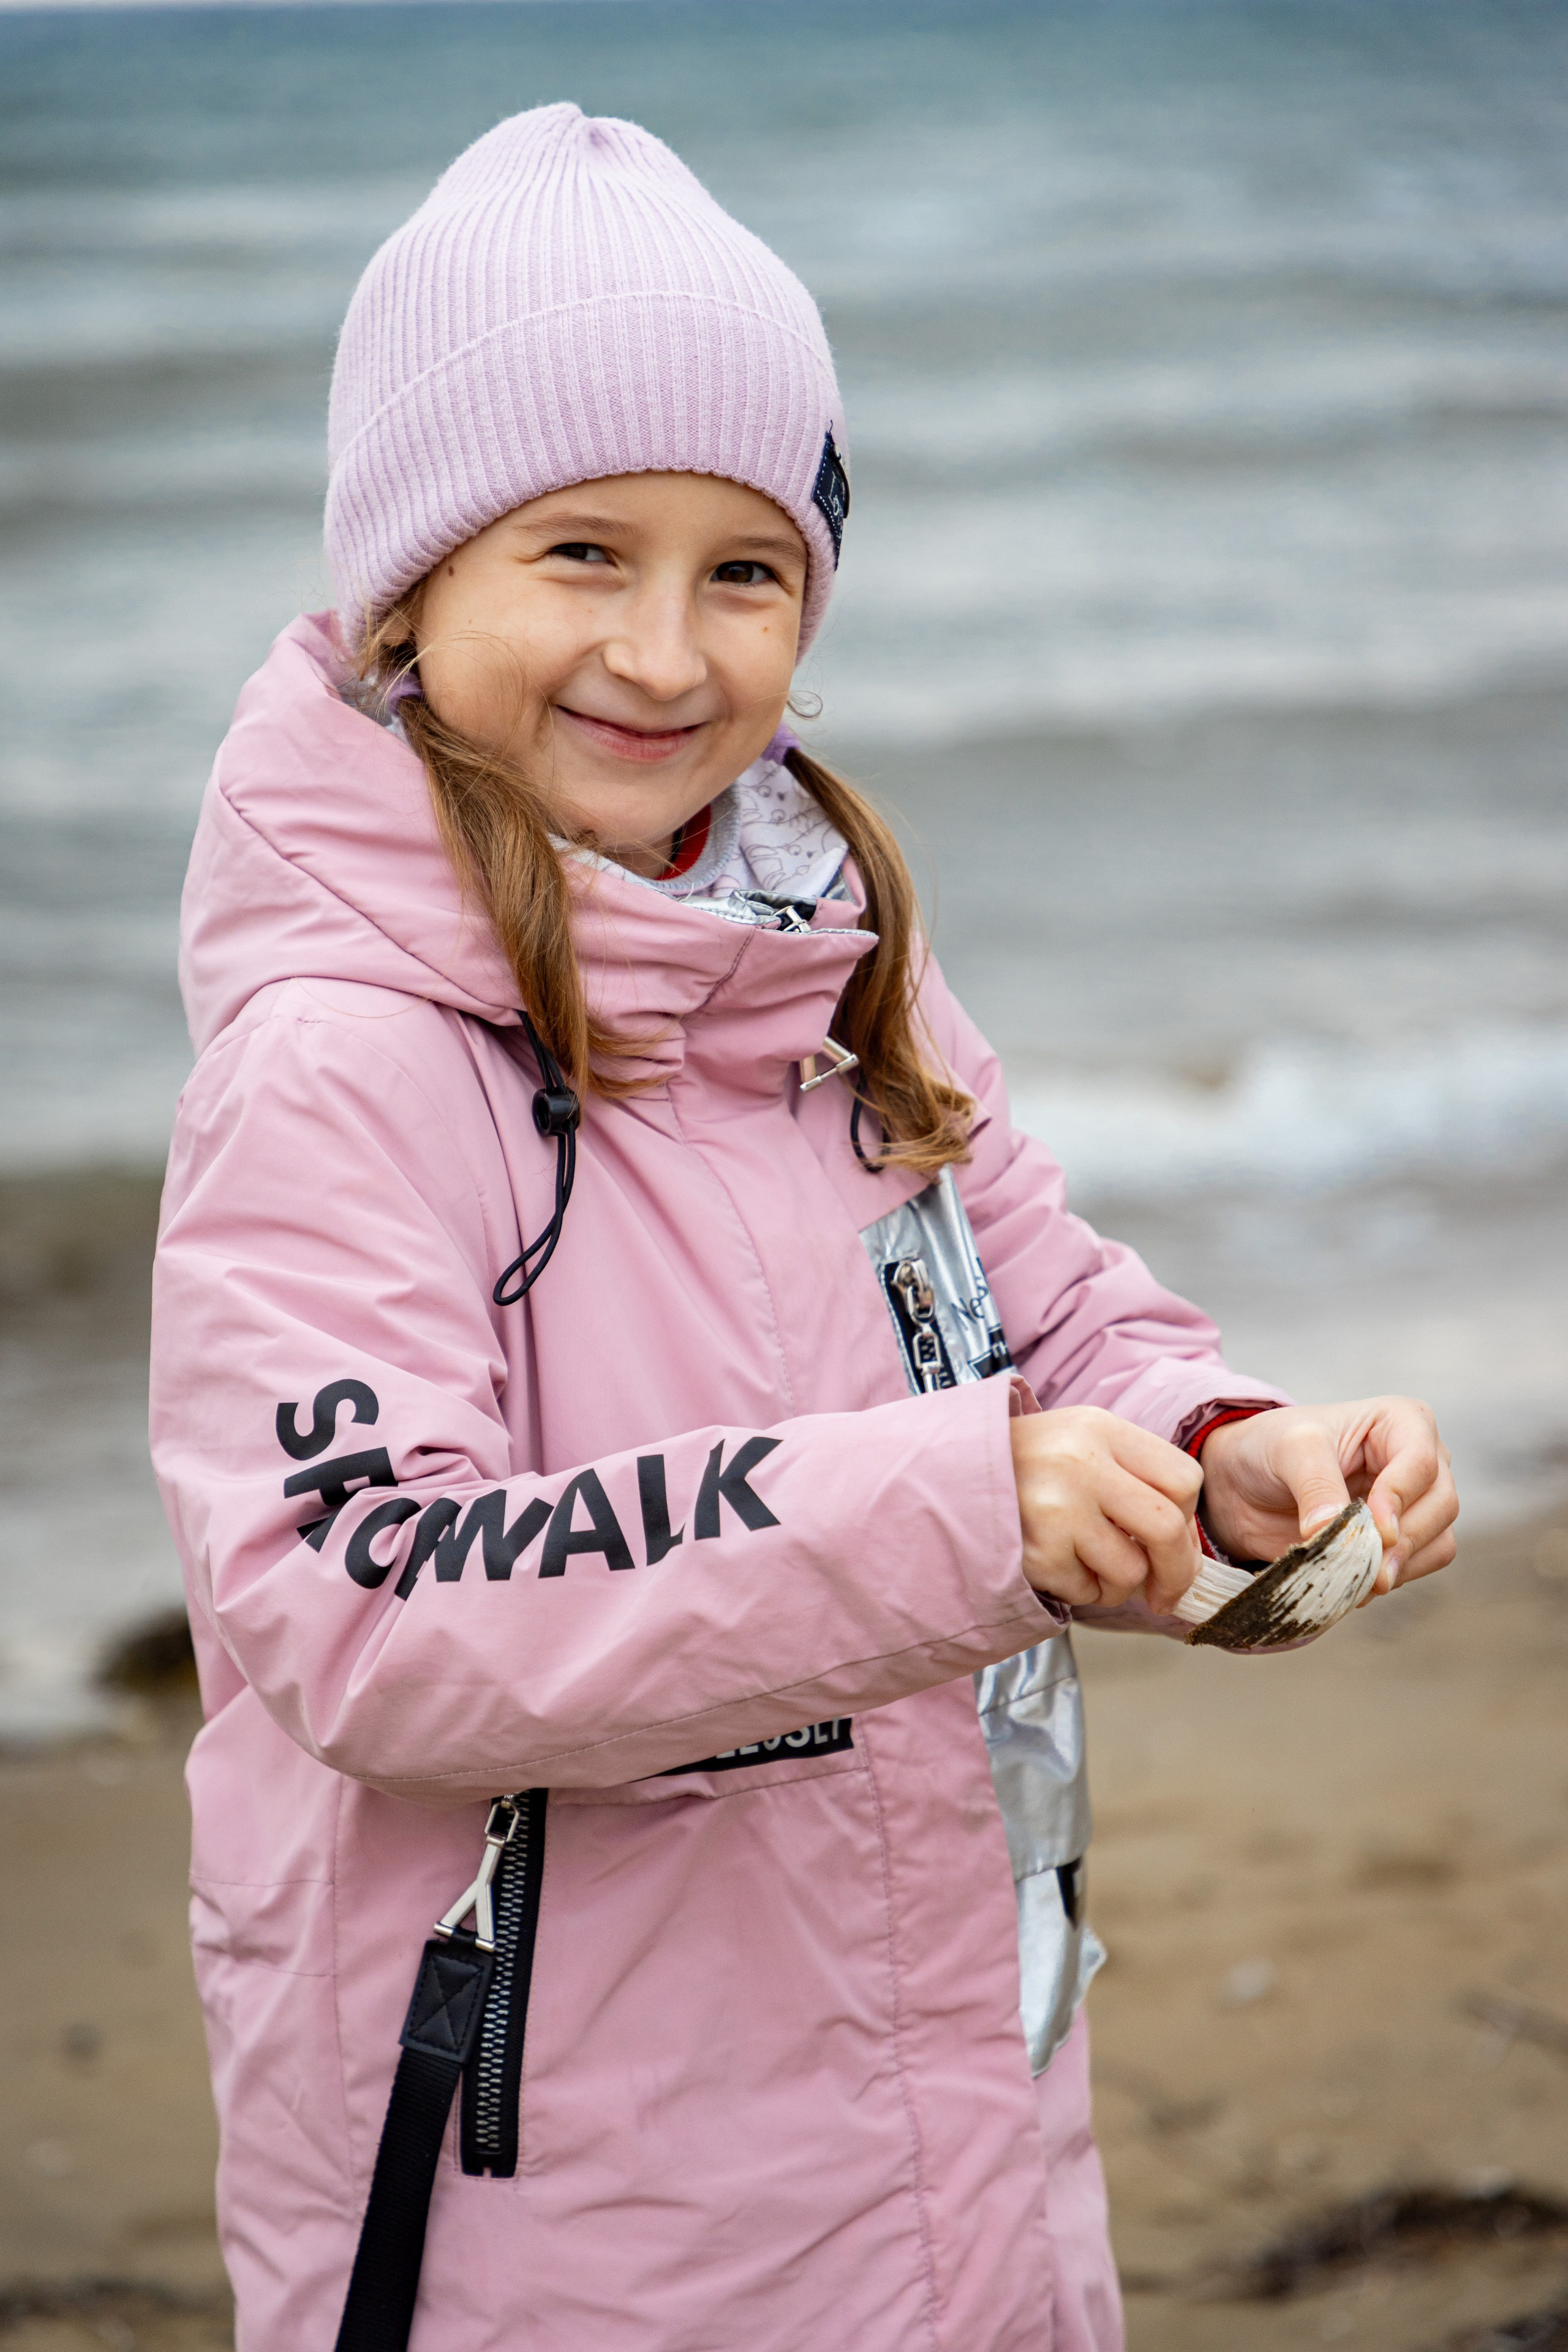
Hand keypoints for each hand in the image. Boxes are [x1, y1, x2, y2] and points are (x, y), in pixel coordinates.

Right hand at [1010, 1406, 1202, 1612]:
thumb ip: (1131, 1476)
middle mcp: (1081, 1462)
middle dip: (1176, 1573)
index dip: (1189, 1520)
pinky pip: (1087, 1591)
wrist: (943, 1476)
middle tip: (1166, 1593)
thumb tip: (1185, 1547)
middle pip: (1167, 1528)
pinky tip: (1056, 1566)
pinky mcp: (1035, 1550)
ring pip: (1129, 1570)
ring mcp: (1056, 1507)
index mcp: (1100, 1428)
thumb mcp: (1079, 1443)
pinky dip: (1080, 1591)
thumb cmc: (1024, 1466)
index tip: (1176, 1544)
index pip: (1183, 1479)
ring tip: (1090, 1569)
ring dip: (1118, 1585)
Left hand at [1198, 1398, 1457, 1595]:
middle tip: (1365, 1565)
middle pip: (1441, 1504)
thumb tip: (1334, 1530)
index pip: (1420, 1461)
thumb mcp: (1288, 1450)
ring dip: (1400, 1565)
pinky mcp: (1403, 1540)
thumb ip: (1315, 1485)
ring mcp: (1416, 1502)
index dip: (1400, 1497)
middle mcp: (1421, 1459)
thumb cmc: (1270, 1448)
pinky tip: (1354, 1582)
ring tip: (1354, 1576)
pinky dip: (1391, 1578)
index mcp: (1401, 1420)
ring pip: (1438, 1540)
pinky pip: (1419, 1566)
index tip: (1373, 1528)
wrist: (1245, 1483)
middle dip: (1404, 1539)